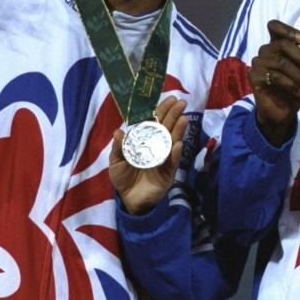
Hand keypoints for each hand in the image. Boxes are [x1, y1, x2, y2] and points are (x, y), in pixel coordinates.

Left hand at [109, 96, 189, 215]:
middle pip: (166, 128)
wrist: (130, 200)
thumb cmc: (123, 178)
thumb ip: (118, 147)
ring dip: (178, 130)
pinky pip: (172, 161)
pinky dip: (174, 153)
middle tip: (181, 102)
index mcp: (144, 142)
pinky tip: (177, 144)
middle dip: (173, 115)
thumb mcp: (116, 162)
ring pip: (172, 141)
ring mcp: (164, 158)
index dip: (160, 111)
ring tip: (184, 118)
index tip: (168, 99)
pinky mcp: (168, 172)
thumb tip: (118, 131)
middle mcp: (156, 147)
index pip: (153, 123)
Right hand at [249, 19, 299, 145]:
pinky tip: (297, 92)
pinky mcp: (254, 77)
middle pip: (282, 43)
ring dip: (298, 74)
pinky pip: (274, 76)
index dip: (289, 30)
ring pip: (280, 61)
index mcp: (277, 46)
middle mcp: (265, 51)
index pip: (274, 27)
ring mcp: (258, 63)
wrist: (283, 112)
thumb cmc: (294, 89)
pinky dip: (290, 84)